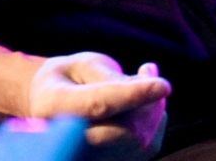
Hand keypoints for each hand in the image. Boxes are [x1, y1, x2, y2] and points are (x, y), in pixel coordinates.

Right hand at [28, 52, 169, 159]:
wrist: (50, 106)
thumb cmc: (68, 78)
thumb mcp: (82, 65)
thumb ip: (108, 77)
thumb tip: (143, 89)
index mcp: (53, 106)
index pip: (99, 106)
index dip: (133, 95)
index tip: (164, 84)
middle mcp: (66, 141)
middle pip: (124, 132)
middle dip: (149, 104)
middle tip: (149, 70)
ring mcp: (86, 159)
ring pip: (139, 144)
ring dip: (154, 111)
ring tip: (146, 79)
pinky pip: (144, 150)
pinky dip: (154, 124)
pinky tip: (145, 102)